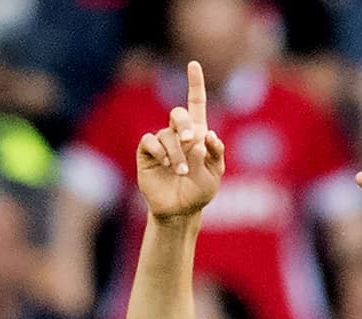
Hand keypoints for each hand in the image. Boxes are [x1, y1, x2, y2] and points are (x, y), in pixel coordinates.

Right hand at [136, 61, 225, 220]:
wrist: (180, 210)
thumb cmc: (199, 192)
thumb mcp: (214, 174)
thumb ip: (213, 154)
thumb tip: (206, 135)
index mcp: (198, 134)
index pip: (196, 103)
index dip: (195, 83)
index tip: (193, 64)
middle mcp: (178, 134)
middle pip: (178, 114)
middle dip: (184, 124)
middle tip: (190, 141)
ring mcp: (162, 142)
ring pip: (167, 135)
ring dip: (176, 154)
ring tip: (182, 172)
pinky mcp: (147, 153)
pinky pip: (151, 142)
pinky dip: (160, 153)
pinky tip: (166, 166)